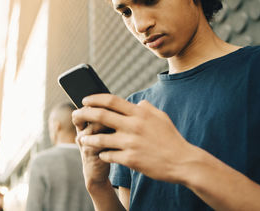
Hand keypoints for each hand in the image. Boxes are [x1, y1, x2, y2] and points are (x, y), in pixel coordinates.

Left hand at [74, 93, 193, 183]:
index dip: (95, 98)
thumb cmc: (172, 138)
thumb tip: (137, 102)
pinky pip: (108, 155)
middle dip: (83, 114)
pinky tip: (100, 154)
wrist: (183, 162)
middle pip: (100, 115)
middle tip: (75, 116)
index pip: (111, 101)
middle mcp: (133, 126)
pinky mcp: (130, 159)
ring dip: (87, 138)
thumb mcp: (161, 117)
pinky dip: (102, 154)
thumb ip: (147, 108)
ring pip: (100, 138)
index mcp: (139, 113)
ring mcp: (131, 143)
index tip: (85, 100)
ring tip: (81, 139)